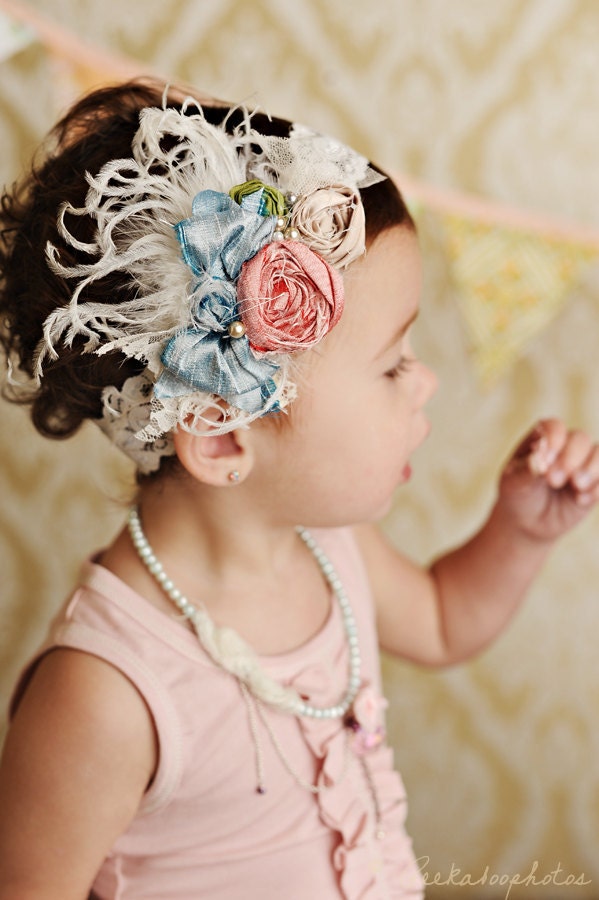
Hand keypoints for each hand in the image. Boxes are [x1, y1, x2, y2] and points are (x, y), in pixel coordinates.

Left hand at [498, 418, 598, 542]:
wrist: (529, 522)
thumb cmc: (518, 495)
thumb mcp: (514, 484)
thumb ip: (525, 470)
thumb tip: (537, 459)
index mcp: (541, 438)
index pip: (554, 427)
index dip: (553, 440)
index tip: (545, 462)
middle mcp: (565, 445)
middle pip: (580, 438)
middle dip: (569, 459)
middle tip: (553, 481)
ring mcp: (582, 462)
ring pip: (598, 452)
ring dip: (590, 469)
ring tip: (576, 486)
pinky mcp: (595, 481)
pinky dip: (598, 487)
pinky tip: (581, 500)